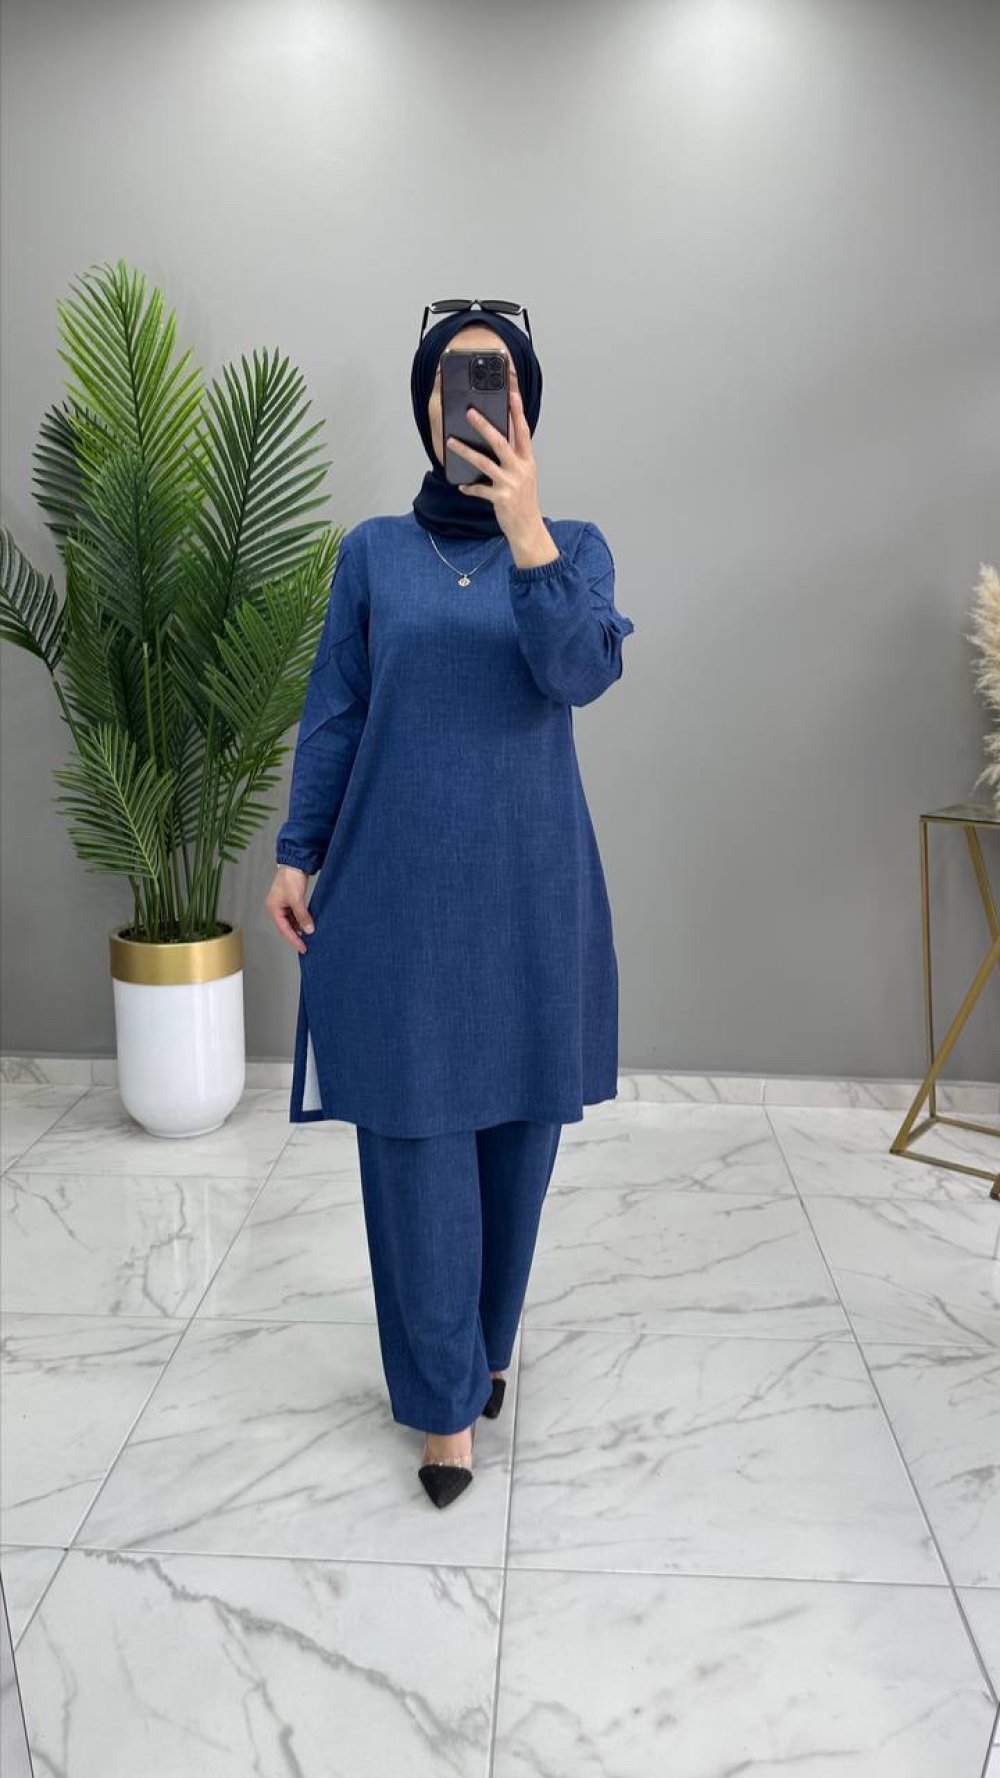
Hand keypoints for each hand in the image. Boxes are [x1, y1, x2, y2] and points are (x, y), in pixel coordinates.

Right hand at [266, 864, 313, 953]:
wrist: (295, 862)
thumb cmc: (291, 878)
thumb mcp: (297, 899)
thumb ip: (302, 916)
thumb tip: (308, 930)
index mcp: (273, 908)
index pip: (284, 929)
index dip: (293, 940)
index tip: (303, 948)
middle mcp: (276, 907)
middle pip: (286, 927)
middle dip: (296, 936)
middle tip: (306, 946)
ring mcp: (283, 904)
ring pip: (291, 921)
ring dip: (299, 928)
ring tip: (309, 937)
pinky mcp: (290, 900)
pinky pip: (295, 915)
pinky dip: (301, 920)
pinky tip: (308, 924)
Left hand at [446, 362, 551, 557]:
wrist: (528, 528)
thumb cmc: (524, 501)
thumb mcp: (524, 475)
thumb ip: (514, 457)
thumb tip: (496, 439)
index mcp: (527, 460)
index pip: (522, 430)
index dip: (517, 410)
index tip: (511, 391)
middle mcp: (520, 469)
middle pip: (501, 441)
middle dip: (484, 425)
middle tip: (470, 412)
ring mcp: (510, 483)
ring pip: (485, 462)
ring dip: (466, 451)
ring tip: (451, 442)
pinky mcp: (500, 498)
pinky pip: (479, 489)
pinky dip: (469, 487)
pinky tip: (461, 485)